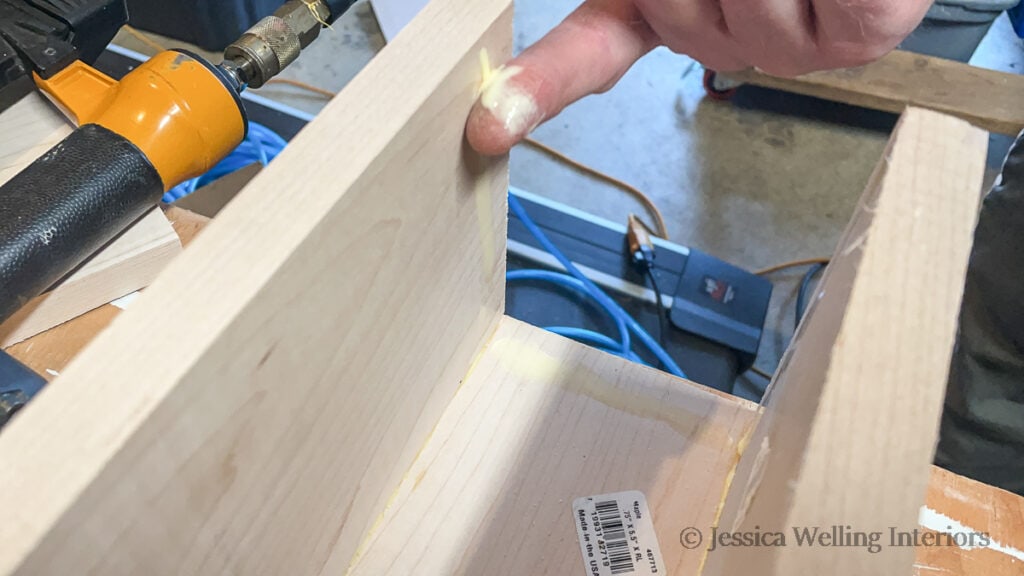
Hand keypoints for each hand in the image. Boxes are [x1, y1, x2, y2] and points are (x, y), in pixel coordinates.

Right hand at [467, 0, 931, 154]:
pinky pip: (811, 17)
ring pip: (749, 13)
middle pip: (679, 15)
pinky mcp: (858, 38)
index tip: (488, 125)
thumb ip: (635, 9)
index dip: (536, 87)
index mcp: (666, 9)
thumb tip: (657, 25)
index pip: (586, 54)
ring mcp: (789, 48)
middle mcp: (722, 37)